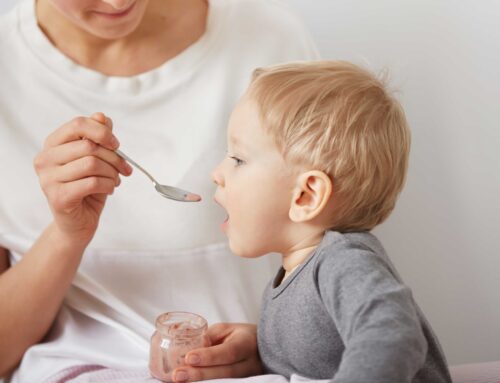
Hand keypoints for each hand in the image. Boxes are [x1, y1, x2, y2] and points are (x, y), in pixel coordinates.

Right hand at [33, 112, 131, 244]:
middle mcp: (45, 159)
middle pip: (89, 145)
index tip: (116, 145)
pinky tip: (110, 189)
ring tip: (115, 180)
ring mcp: (48, 179)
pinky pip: (92, 183)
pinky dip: (108, 185)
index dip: (103, 132)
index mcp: (52, 144)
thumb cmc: (87, 187)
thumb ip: (98, 137)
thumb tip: (101, 116)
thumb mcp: (96, 159)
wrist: (78, 222)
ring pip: (92, 164)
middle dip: (114, 157)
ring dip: (112, 173)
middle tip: (124, 169)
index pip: (78, 124)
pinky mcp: (58, 197)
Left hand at [155, 323, 262, 382]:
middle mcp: (249, 363)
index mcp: (246, 343)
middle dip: (199, 375)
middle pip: (225, 372)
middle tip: (177, 375)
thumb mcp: (227, 330)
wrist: (264, 349)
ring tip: (179, 380)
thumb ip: (209, 338)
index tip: (189, 357)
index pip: (229, 352)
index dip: (209, 356)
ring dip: (200, 382)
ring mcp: (248, 378)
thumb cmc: (241, 336)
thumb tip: (186, 348)